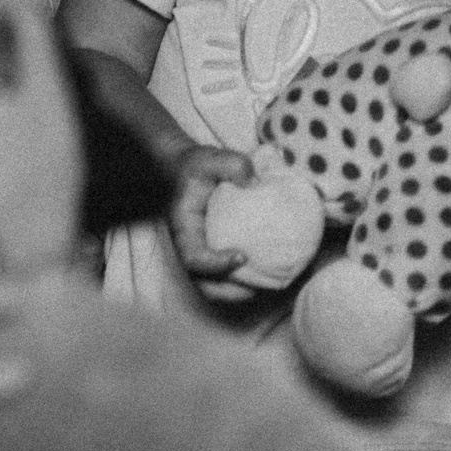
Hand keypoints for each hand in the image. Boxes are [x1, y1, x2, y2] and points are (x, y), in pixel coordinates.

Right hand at [169, 143, 260, 302]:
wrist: (183, 172)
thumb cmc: (196, 167)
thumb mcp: (209, 158)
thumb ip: (231, 163)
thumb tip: (253, 180)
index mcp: (183, 228)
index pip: (192, 258)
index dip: (215, 265)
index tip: (242, 257)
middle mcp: (188, 247)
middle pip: (203, 284)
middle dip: (231, 292)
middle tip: (260, 285)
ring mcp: (198, 254)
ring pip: (213, 288)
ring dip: (238, 293)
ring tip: (268, 285)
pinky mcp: (210, 255)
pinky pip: (223, 279)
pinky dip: (243, 283)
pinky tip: (267, 273)